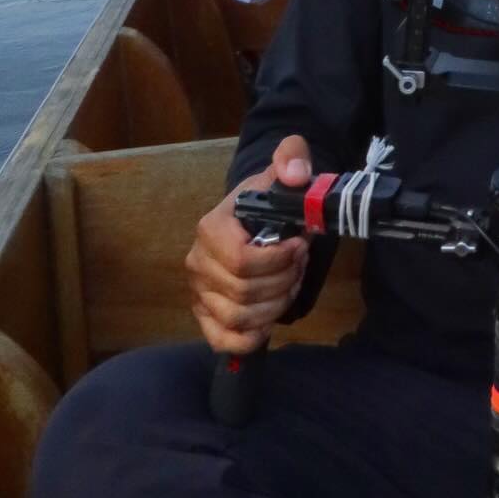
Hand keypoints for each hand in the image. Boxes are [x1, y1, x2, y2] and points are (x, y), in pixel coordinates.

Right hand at [186, 137, 311, 354]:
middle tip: (300, 264)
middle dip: (284, 280)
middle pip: (244, 291)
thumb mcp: (284, 168)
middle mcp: (197, 263)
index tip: (300, 246)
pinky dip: (251, 337)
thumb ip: (292, 158)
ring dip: (276, 304)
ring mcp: (198, 293)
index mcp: (211, 228)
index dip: (278, 259)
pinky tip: (270, 318)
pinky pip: (224, 340)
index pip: (241, 259)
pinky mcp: (205, 316)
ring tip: (291, 282)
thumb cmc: (268, 197)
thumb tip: (294, 173)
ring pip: (240, 317)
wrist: (253, 217)